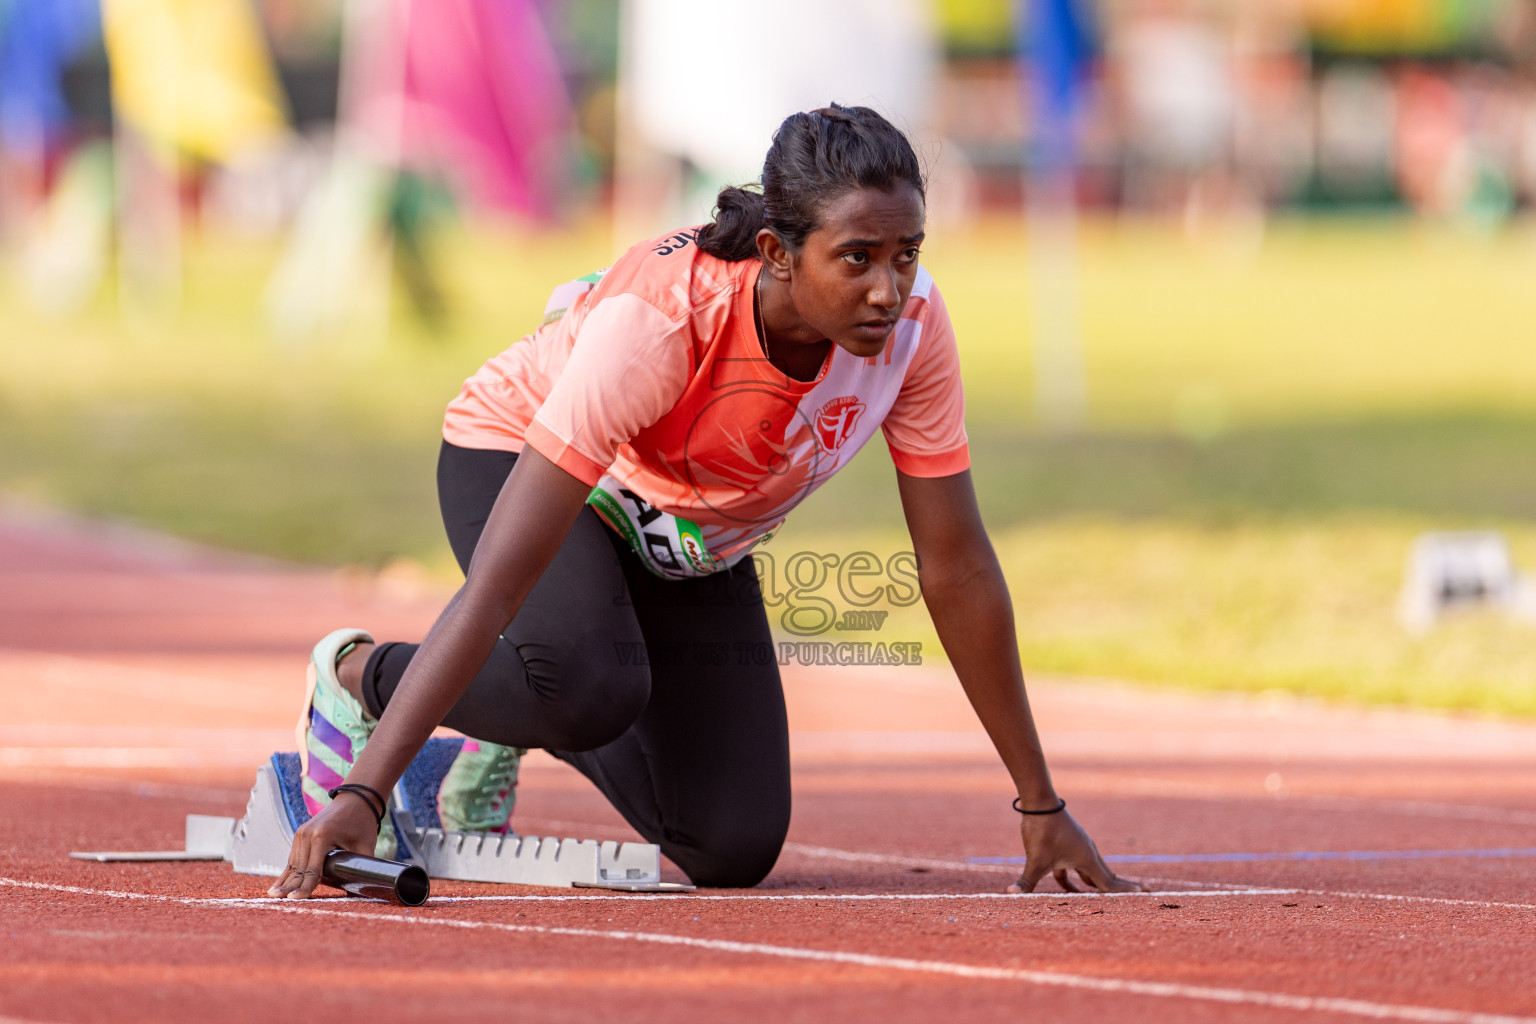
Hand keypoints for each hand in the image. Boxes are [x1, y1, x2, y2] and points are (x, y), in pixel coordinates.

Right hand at [267, 792, 378, 899]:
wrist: (356, 799)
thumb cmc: (363, 825)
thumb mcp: (365, 847)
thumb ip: (362, 868)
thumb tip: (363, 888)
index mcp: (322, 836)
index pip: (312, 869)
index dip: (305, 887)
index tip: (296, 900)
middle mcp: (307, 834)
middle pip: (298, 868)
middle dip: (290, 887)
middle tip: (280, 902)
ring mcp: (301, 833)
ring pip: (293, 864)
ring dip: (285, 881)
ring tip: (274, 896)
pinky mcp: (300, 835)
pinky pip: (293, 858)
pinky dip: (287, 872)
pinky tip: (278, 884)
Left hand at [1007, 809, 1145, 893]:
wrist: (1039, 802)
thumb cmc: (1042, 831)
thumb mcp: (1034, 860)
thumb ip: (1025, 882)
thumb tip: (1009, 894)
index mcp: (1086, 860)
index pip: (1109, 883)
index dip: (1126, 891)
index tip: (1146, 893)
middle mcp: (1088, 853)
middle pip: (1107, 876)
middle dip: (1120, 887)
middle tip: (1142, 892)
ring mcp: (1079, 847)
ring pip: (1092, 871)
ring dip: (1096, 884)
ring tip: (1105, 897)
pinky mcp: (1068, 844)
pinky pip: (1076, 866)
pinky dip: (1076, 878)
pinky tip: (1068, 887)